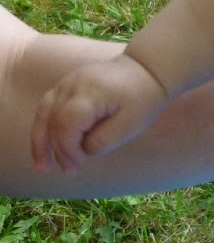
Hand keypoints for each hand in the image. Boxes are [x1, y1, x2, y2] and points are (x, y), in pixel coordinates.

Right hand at [30, 52, 167, 172]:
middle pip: (53, 120)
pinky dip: (43, 128)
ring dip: (40, 141)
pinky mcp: (64, 86)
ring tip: (42, 167)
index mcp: (91, 93)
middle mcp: (72, 85)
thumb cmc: (141, 100)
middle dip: (58, 150)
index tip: (80, 164)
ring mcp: (66, 83)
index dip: (68, 147)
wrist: (144, 71)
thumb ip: (103, 141)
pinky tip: (44, 147)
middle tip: (71, 171)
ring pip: (43, 113)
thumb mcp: (130, 126)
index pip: (67, 123)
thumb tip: (82, 151)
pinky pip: (46, 107)